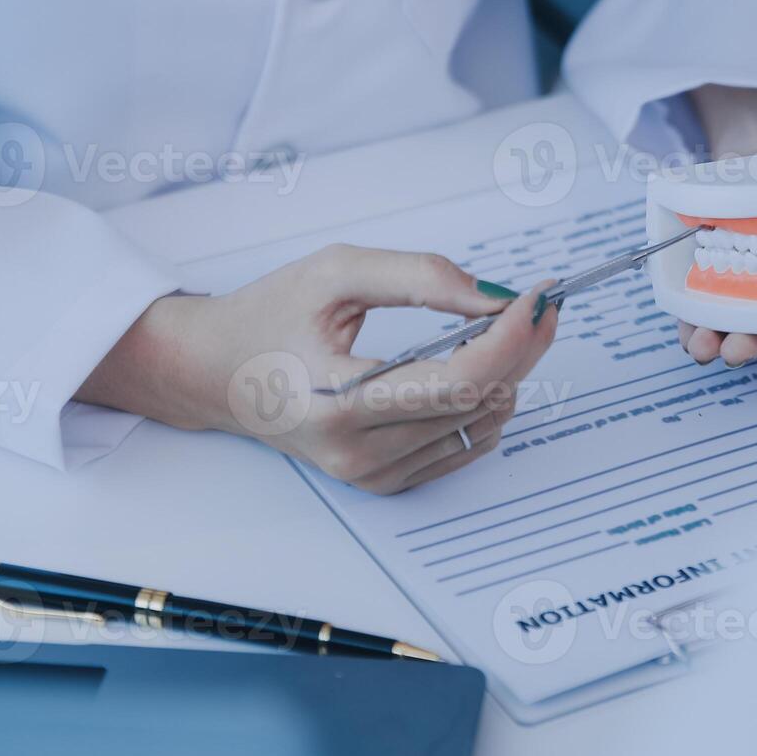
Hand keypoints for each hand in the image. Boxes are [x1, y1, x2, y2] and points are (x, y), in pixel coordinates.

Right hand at [77, 245, 557, 493]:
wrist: (216, 373)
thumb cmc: (269, 316)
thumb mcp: (335, 272)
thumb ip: (419, 276)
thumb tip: (493, 296)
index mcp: (339, 402)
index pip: (456, 380)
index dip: (510, 338)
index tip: (537, 299)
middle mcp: (358, 451)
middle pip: (477, 402)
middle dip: (521, 348)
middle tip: (540, 304)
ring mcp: (373, 474)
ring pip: (479, 425)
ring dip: (507, 375)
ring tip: (503, 329)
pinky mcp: (385, 482)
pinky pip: (464, 446)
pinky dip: (485, 405)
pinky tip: (478, 369)